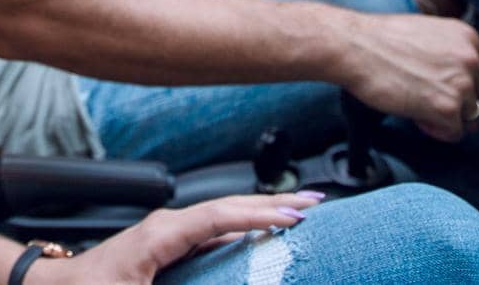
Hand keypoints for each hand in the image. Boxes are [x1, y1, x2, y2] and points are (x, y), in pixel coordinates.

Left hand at [31, 193, 321, 284]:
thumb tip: (227, 278)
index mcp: (161, 232)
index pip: (221, 216)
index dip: (260, 215)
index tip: (297, 216)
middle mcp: (166, 224)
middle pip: (229, 205)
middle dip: (273, 202)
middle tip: (317, 201)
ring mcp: (166, 230)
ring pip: (223, 213)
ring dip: (261, 211)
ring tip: (300, 210)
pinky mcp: (166, 241)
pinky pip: (213, 228)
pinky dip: (242, 225)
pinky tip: (261, 231)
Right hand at [341, 10, 478, 142]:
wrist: (353, 46)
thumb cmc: (376, 40)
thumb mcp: (424, 34)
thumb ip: (446, 52)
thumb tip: (451, 77)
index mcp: (467, 37)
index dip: (467, 89)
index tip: (445, 93)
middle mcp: (471, 59)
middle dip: (461, 108)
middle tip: (432, 107)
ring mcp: (462, 83)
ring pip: (473, 119)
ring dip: (450, 121)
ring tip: (421, 112)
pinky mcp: (447, 107)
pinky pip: (455, 132)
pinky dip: (437, 131)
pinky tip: (416, 117)